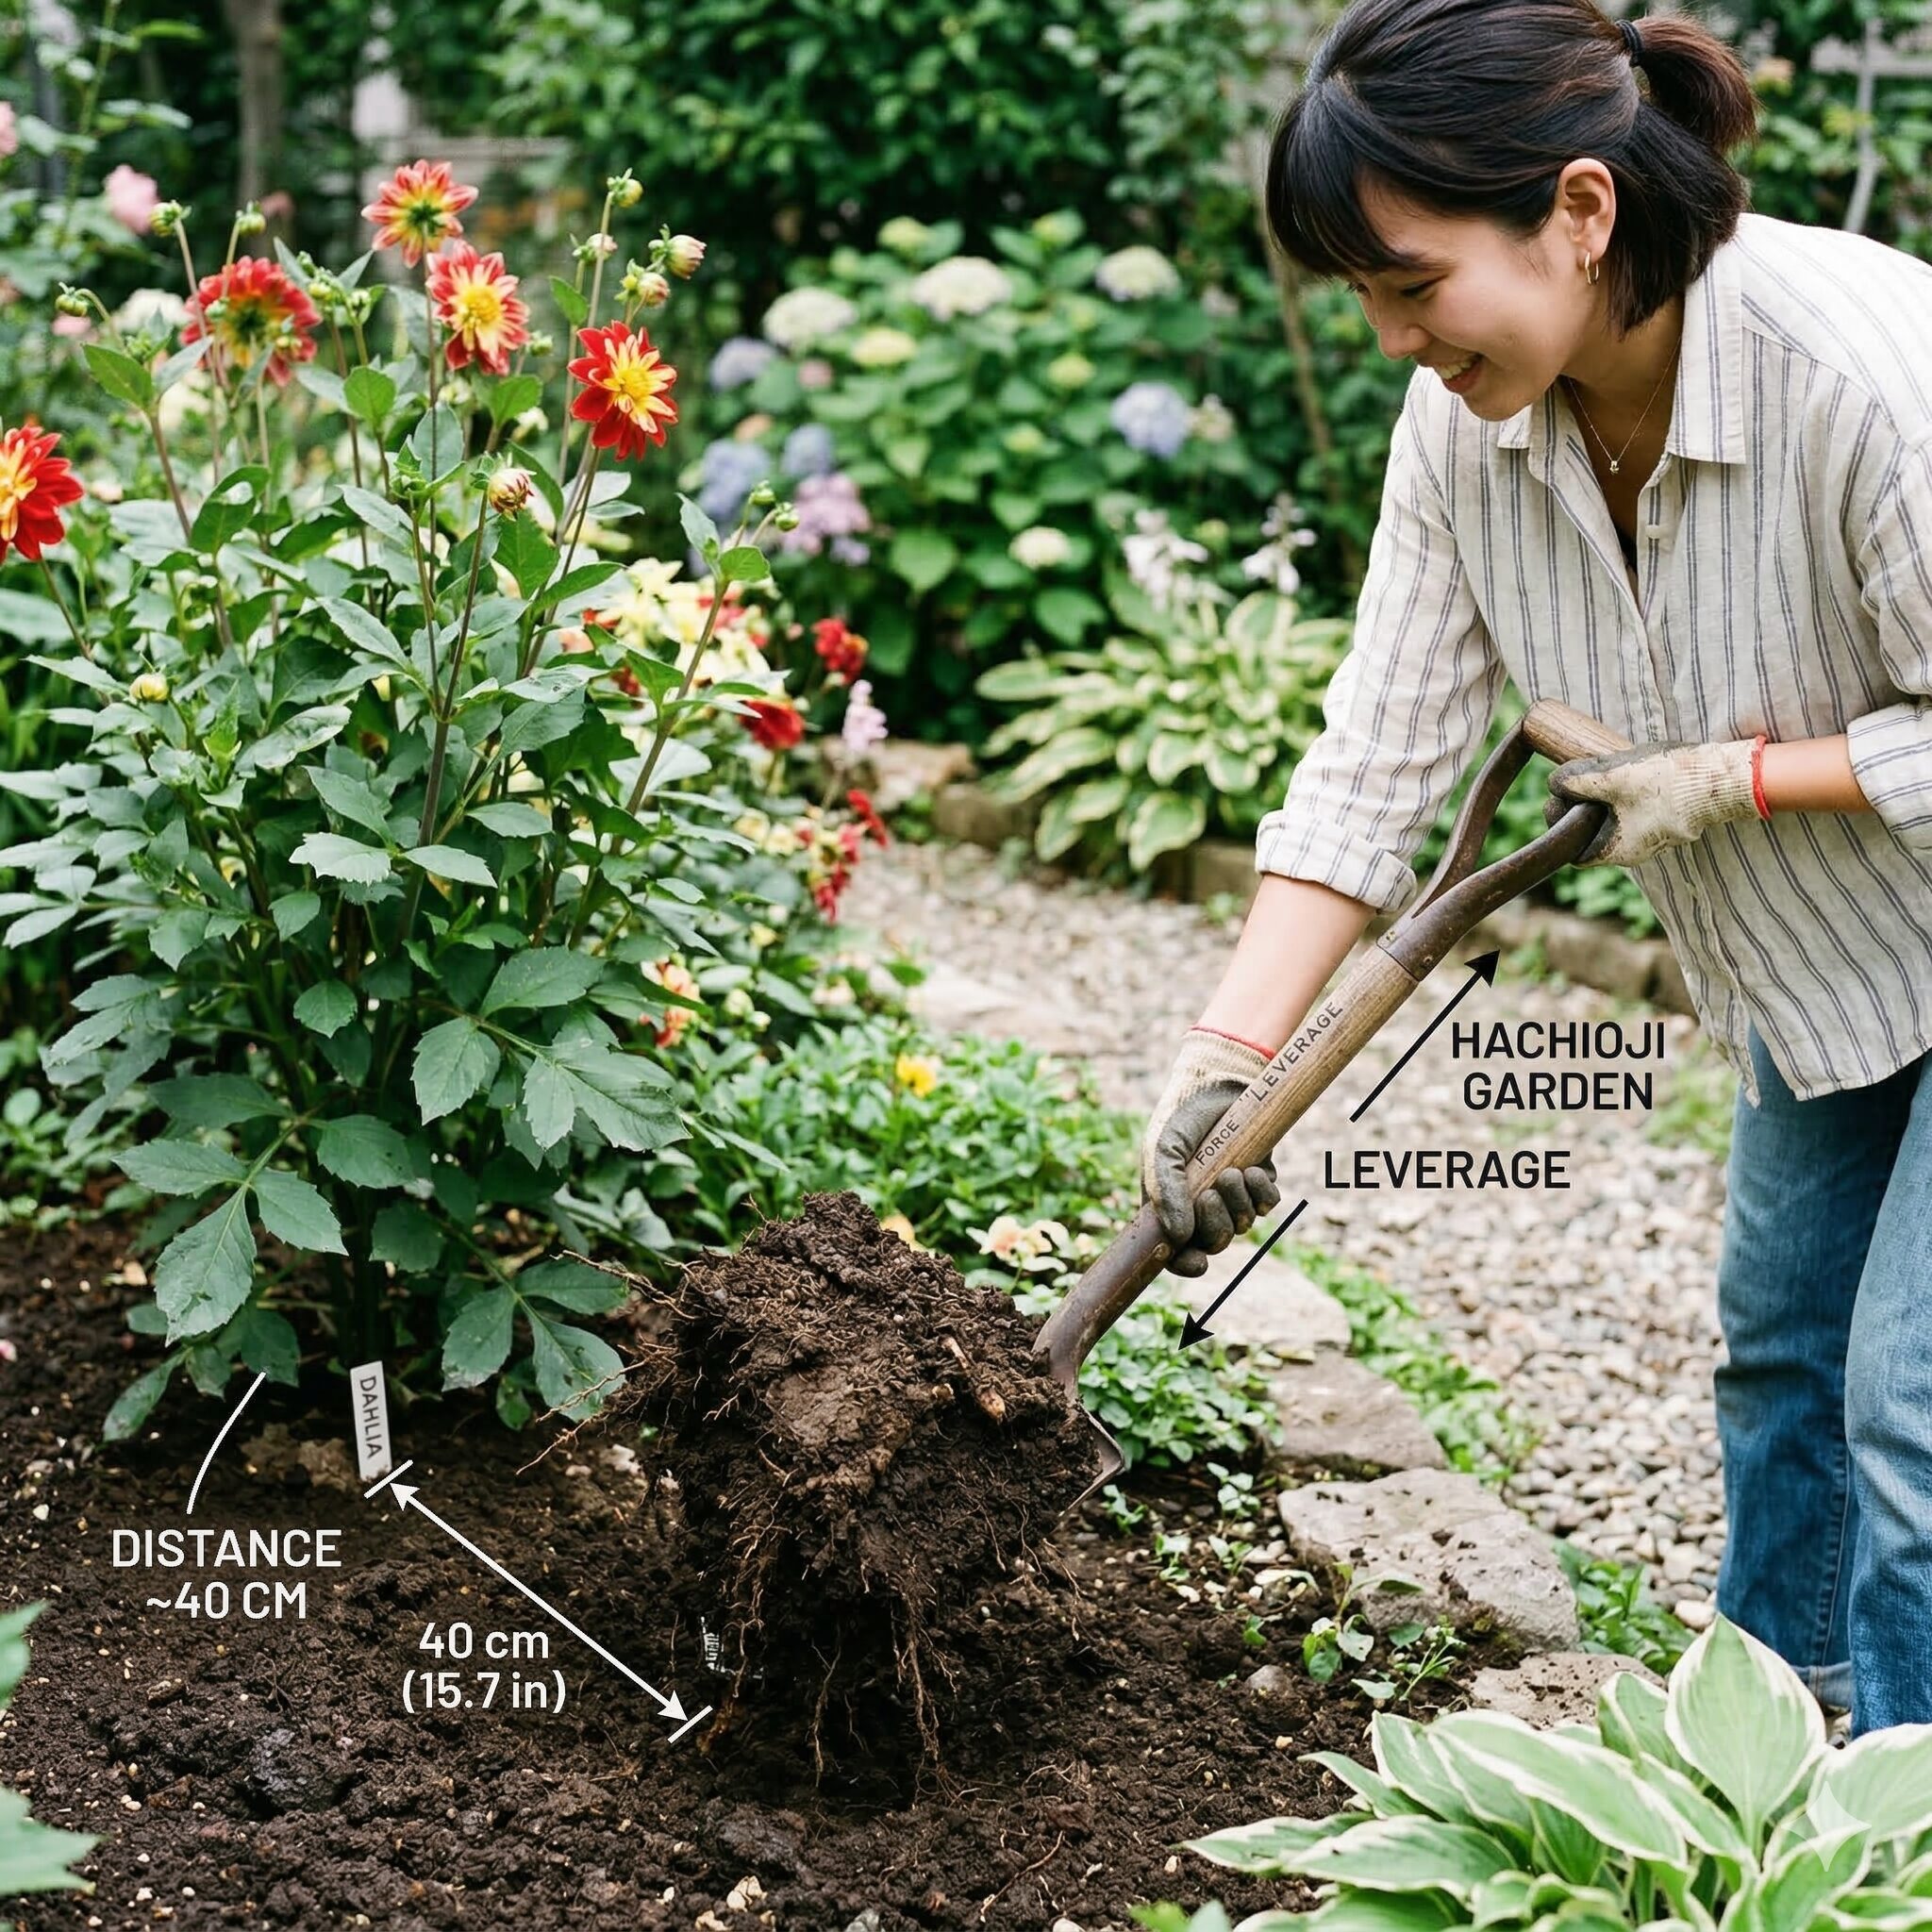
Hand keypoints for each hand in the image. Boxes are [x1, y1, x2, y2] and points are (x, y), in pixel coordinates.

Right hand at [1140, 1027, 1282, 1276]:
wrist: (1217, 1083)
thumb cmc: (1183, 1117)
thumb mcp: (1164, 1151)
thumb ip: (1165, 1193)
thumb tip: (1179, 1238)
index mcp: (1171, 1206)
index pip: (1176, 1252)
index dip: (1185, 1264)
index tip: (1198, 1263)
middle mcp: (1201, 1206)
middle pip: (1216, 1243)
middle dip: (1217, 1225)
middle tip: (1211, 1193)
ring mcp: (1232, 1195)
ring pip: (1244, 1226)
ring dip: (1239, 1204)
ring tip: (1232, 1172)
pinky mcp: (1258, 1179)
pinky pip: (1268, 1205)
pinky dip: (1262, 1192)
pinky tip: (1253, 1171)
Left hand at [1544, 736, 1760, 865]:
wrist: (1721, 778)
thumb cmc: (1666, 782)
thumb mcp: (1612, 778)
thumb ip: (1577, 782)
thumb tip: (1554, 783)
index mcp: (1619, 850)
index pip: (1576, 854)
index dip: (1561, 830)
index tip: (1559, 802)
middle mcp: (1636, 849)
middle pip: (1594, 833)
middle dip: (1582, 807)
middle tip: (1579, 779)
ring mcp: (1654, 833)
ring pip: (1616, 817)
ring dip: (1605, 795)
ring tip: (1607, 770)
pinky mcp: (1669, 815)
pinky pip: (1637, 807)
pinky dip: (1626, 791)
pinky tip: (1630, 769)